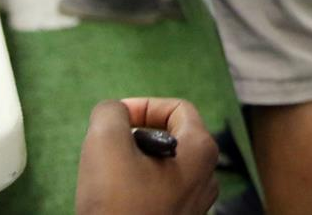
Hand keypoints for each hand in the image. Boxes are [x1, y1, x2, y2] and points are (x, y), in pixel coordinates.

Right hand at [75, 97, 219, 214]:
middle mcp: (206, 176)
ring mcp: (194, 204)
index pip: (176, 108)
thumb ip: (110, 111)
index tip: (116, 121)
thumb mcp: (105, 140)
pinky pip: (157, 192)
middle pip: (171, 136)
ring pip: (162, 166)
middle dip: (136, 137)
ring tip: (110, 177)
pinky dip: (136, 188)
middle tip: (110, 150)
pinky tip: (116, 200)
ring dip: (133, 163)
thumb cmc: (117, 204)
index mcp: (201, 150)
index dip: (143, 106)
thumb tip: (114, 111)